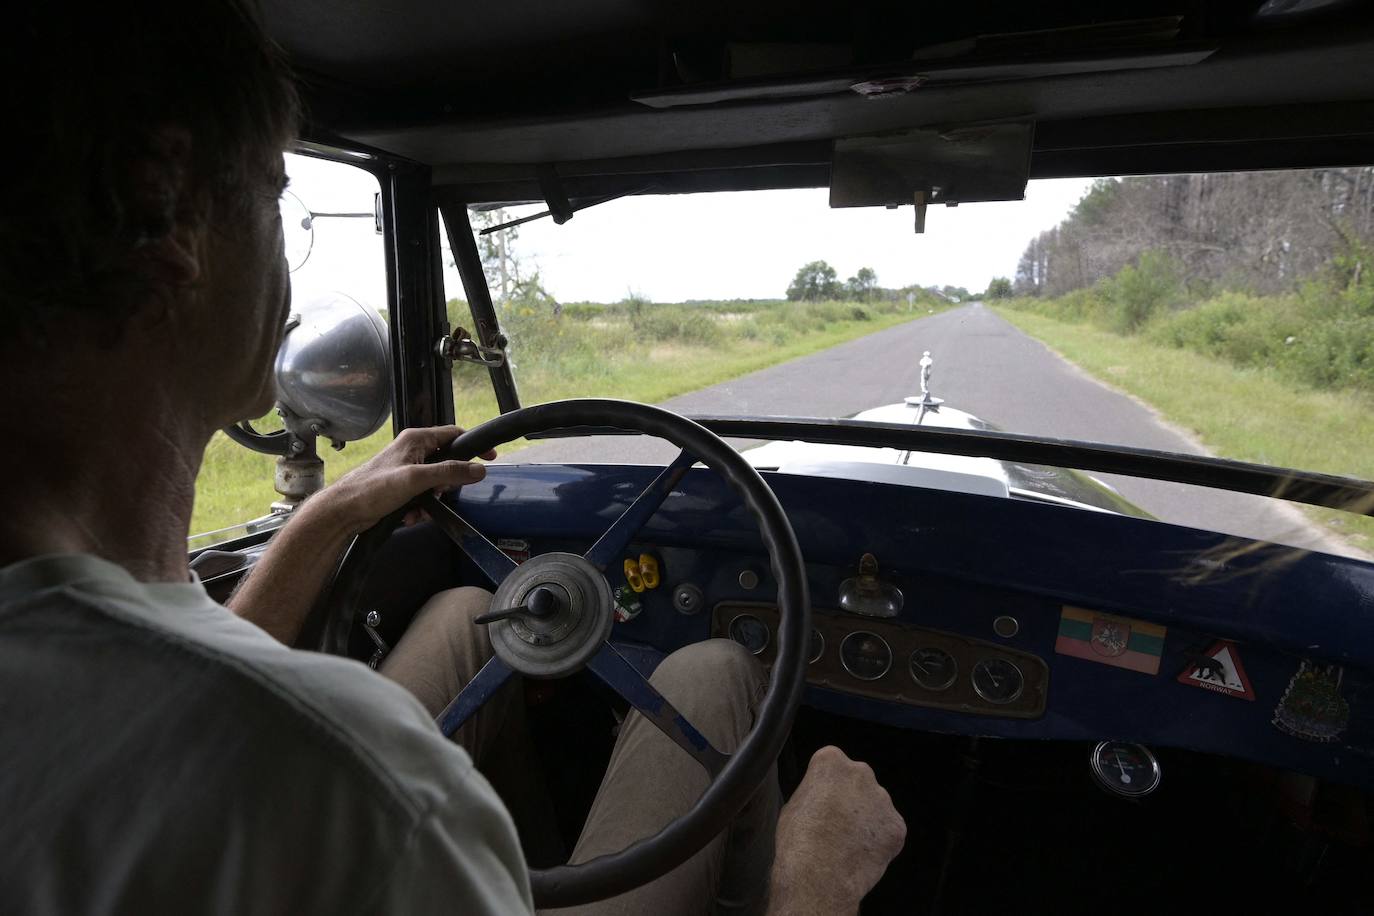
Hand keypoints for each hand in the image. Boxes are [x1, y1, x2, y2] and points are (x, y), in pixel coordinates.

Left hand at [307, 425, 495, 535]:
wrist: (344, 511)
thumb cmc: (374, 489)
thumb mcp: (417, 479)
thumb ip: (450, 472)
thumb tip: (479, 470)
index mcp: (416, 439)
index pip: (453, 434)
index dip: (473, 447)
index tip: (489, 459)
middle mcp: (412, 451)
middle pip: (446, 463)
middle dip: (446, 484)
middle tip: (439, 494)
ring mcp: (406, 470)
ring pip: (435, 484)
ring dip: (431, 501)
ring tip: (417, 510)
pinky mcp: (400, 488)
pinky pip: (422, 497)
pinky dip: (419, 508)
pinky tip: (408, 516)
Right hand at [768, 746, 905, 914]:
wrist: (819, 876)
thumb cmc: (798, 841)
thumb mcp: (792, 805)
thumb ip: (813, 792)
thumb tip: (821, 800)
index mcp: (831, 762)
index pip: (831, 765)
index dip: (825, 786)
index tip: (821, 802)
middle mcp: (861, 773)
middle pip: (858, 782)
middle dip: (850, 799)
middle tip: (836, 824)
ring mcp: (883, 799)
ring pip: (875, 806)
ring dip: (866, 820)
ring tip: (848, 844)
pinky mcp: (897, 826)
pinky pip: (888, 830)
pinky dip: (878, 842)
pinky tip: (861, 854)